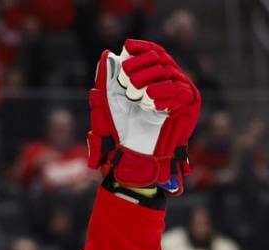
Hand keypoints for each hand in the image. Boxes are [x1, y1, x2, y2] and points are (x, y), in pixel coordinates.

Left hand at [87, 39, 200, 192]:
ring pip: (169, 72)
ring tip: (136, 93)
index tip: (127, 46)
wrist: (135, 157)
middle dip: (141, 65)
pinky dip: (162, 92)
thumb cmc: (122, 132)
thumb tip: (105, 55)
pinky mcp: (190, 106)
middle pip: (161, 59)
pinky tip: (150, 100)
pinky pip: (178, 90)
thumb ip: (106, 80)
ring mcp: (183, 94)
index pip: (155, 53)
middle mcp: (172, 83)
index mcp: (156, 79)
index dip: (142, 47)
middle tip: (126, 77)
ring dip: (149, 79)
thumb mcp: (108, 103)